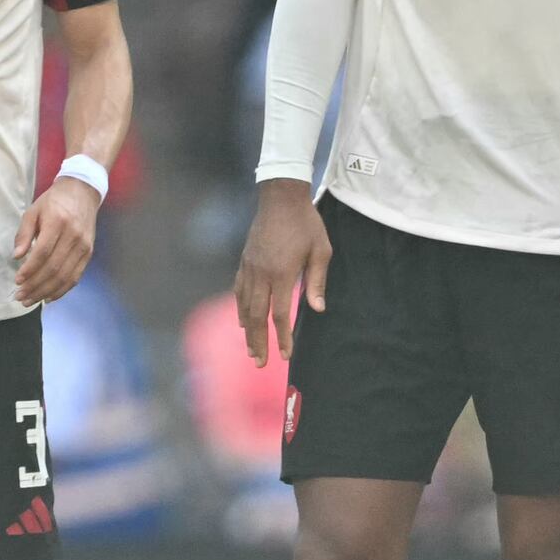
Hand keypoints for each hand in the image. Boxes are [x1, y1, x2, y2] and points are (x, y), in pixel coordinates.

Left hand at [10, 174, 102, 306]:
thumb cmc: (53, 202)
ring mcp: (84, 246)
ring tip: (30, 300)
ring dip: (46, 292)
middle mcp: (74, 236)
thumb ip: (24, 233)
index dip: (29, 270)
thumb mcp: (33, 211)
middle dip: (35, 286)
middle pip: (53, 268)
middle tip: (20, 296)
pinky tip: (48, 297)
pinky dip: (61, 290)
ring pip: (65, 276)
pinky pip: (75, 277)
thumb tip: (16, 257)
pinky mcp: (89, 253)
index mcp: (58, 222)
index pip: (43, 252)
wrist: (82, 192)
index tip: (17, 280)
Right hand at [234, 178, 330, 364]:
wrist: (281, 197)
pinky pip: (239, 290)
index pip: (280, 314)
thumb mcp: (321, 250)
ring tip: (251, 350)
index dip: (283, 336)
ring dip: (247, 330)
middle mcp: (262, 273)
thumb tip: (317, 309)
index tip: (286, 354)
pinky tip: (242, 321)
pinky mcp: (244, 260)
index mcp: (282, 273)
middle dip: (259, 341)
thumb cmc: (306, 223)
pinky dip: (239, 309)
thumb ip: (317, 281)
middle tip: (261, 363)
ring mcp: (250, 267)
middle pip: (257, 316)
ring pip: (244, 306)